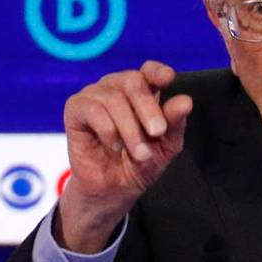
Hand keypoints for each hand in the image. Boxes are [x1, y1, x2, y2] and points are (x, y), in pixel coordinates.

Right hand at [56, 60, 192, 252]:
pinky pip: (91, 109)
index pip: (149, 70)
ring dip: (130, 129)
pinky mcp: (75, 109)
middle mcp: (118, 87)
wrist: (114, 190)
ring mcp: (95, 95)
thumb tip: (185, 101)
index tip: (168, 79)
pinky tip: (114, 146)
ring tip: (139, 153)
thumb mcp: (166, 146)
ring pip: (113, 98)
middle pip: (133, 82)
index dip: (158, 71)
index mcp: (143, 91)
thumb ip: (175, 124)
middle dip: (148, 109)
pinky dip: (107, 130)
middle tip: (157, 133)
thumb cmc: (140, 163)